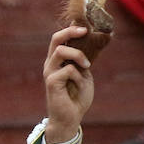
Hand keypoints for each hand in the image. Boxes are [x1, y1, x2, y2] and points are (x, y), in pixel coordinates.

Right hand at [43, 25, 92, 143]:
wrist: (71, 118)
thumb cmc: (77, 97)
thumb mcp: (84, 75)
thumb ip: (84, 61)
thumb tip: (94, 43)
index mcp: (58, 60)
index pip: (60, 38)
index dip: (71, 29)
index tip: (86, 25)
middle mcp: (51, 63)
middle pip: (55, 39)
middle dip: (70, 32)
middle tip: (85, 31)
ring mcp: (49, 72)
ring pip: (60, 51)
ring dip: (78, 56)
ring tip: (87, 66)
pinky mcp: (51, 82)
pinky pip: (67, 70)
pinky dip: (78, 76)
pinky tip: (80, 85)